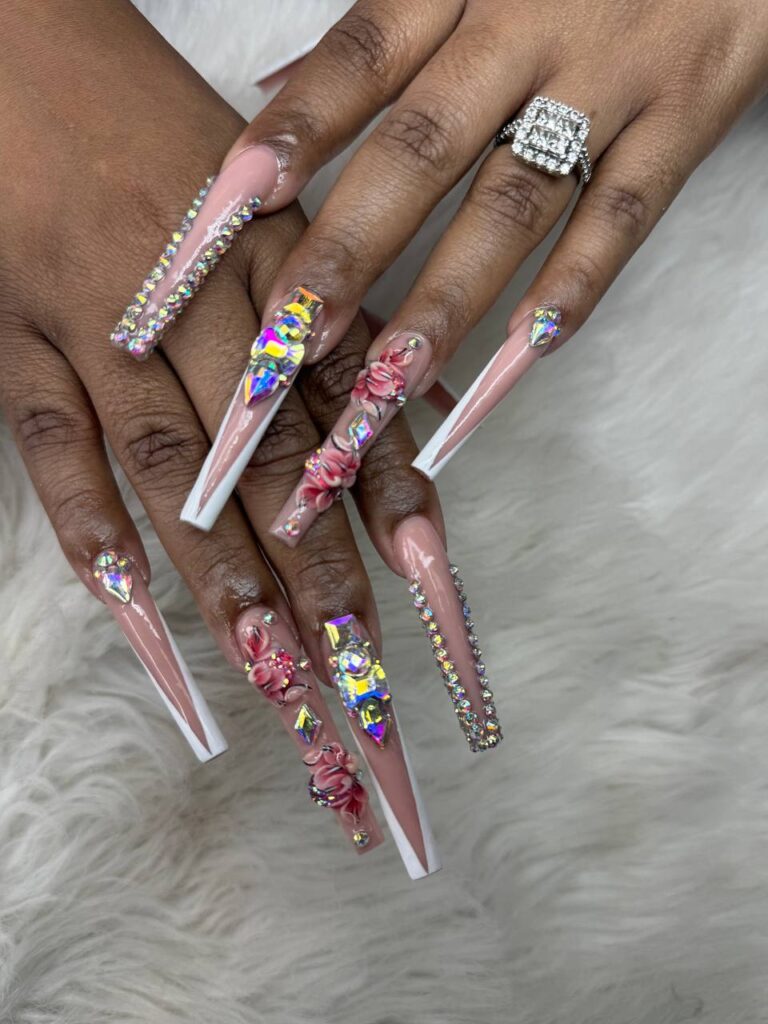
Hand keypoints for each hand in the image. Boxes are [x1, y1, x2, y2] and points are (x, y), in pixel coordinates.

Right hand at [0, 0, 475, 875]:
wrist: (30, 50)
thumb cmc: (164, 133)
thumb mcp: (280, 213)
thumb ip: (339, 329)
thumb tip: (415, 430)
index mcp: (288, 284)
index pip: (362, 436)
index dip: (406, 540)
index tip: (443, 640)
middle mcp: (212, 318)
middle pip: (280, 484)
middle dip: (327, 602)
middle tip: (367, 712)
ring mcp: (107, 331)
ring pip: (180, 484)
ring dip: (227, 592)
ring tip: (275, 688)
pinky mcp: (18, 342)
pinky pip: (56, 454)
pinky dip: (94, 539)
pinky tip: (135, 620)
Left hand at [204, 0, 767, 510]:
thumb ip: (379, 26)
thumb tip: (268, 88)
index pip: (356, 64)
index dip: (291, 137)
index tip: (227, 213)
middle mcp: (526, 28)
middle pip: (419, 152)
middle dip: (347, 252)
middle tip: (288, 340)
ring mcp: (610, 76)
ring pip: (513, 203)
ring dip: (445, 299)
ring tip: (386, 381)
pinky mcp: (686, 113)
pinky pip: (626, 214)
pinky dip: (578, 284)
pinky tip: (529, 350)